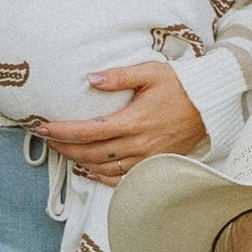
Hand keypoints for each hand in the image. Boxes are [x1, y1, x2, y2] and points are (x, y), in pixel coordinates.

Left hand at [38, 61, 207, 185]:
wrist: (209, 105)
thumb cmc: (180, 85)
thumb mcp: (150, 72)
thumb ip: (118, 75)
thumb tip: (90, 78)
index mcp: (134, 121)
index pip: (88, 131)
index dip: (62, 131)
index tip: (43, 128)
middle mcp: (138, 144)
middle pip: (91, 152)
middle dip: (64, 147)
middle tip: (46, 139)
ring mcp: (146, 157)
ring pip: (103, 168)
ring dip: (79, 161)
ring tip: (63, 151)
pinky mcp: (154, 164)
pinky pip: (123, 179)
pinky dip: (102, 178)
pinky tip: (89, 171)